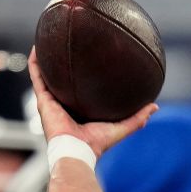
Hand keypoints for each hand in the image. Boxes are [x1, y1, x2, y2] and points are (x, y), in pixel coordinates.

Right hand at [28, 47, 156, 157]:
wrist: (78, 150)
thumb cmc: (97, 143)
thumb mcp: (122, 127)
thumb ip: (138, 118)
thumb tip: (155, 106)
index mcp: (79, 110)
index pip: (80, 90)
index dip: (83, 77)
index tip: (89, 62)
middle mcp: (64, 104)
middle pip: (62, 81)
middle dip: (63, 65)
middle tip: (69, 46)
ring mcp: (51, 102)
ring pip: (46, 76)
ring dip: (46, 60)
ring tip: (48, 41)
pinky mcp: (43, 100)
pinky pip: (37, 77)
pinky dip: (35, 63)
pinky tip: (36, 48)